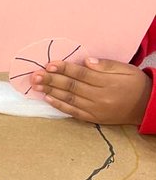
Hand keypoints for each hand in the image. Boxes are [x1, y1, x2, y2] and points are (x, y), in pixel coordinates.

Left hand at [31, 58, 152, 125]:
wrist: (146, 107)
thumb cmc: (135, 83)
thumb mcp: (125, 69)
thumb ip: (105, 65)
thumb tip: (86, 61)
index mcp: (107, 82)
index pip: (81, 74)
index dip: (64, 69)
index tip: (49, 64)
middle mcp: (100, 97)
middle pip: (71, 87)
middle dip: (51, 80)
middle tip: (35, 75)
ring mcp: (96, 109)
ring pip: (69, 99)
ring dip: (51, 92)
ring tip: (37, 86)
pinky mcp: (94, 118)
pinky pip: (74, 112)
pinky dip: (60, 105)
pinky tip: (48, 99)